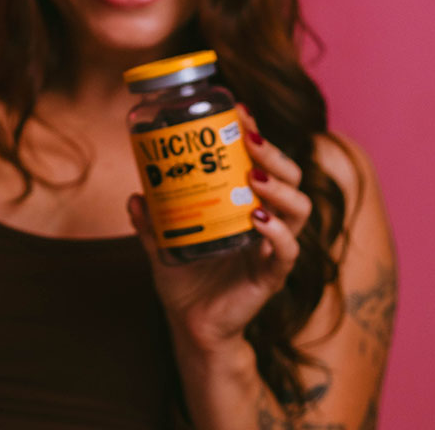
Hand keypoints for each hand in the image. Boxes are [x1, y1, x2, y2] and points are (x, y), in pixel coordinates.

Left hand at [127, 106, 311, 353]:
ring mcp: (272, 246)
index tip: (238, 110)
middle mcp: (266, 218)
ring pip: (300, 208)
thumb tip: (135, 194)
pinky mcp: (271, 275)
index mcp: (244, 202)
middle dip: (273, 152)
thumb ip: (150, 219)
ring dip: (280, 186)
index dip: (255, 133)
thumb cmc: (184, 277)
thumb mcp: (162, 240)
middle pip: (290, 176)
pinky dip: (277, 232)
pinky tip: (258, 218)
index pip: (261, 160)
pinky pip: (286, 251)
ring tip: (254, 176)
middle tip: (249, 139)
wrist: (190, 324)